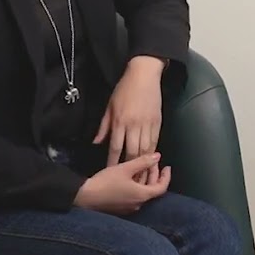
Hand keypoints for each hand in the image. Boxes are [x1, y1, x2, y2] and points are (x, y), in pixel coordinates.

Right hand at [74, 153, 170, 214]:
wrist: (84, 196)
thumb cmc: (106, 182)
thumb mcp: (125, 168)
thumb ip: (143, 161)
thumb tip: (158, 156)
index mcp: (142, 195)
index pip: (162, 187)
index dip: (166, 176)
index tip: (167, 166)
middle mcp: (138, 204)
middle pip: (152, 190)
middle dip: (154, 175)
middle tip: (152, 162)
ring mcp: (128, 208)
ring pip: (143, 192)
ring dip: (145, 180)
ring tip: (141, 166)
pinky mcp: (120, 208)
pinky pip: (134, 196)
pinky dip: (136, 186)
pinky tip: (130, 177)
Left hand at [95, 56, 163, 182]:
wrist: (144, 75)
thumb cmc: (124, 89)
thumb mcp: (109, 106)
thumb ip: (103, 126)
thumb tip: (96, 142)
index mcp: (120, 121)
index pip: (115, 147)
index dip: (112, 161)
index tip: (110, 171)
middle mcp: (134, 125)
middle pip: (132, 152)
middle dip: (130, 167)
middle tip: (128, 179)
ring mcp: (147, 124)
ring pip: (145, 149)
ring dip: (143, 163)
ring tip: (141, 175)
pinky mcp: (158, 122)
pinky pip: (155, 141)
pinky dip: (153, 152)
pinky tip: (151, 160)